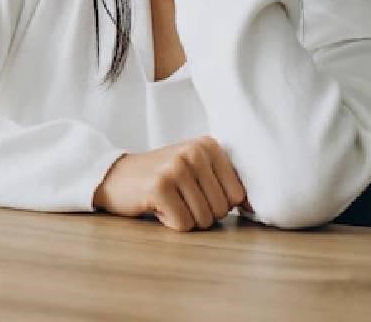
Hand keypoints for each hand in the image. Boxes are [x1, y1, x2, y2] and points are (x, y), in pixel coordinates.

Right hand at [92, 137, 247, 231]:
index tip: (196, 191)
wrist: (116, 176)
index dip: (218, 203)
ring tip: (168, 200)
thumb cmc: (161, 177)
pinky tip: (157, 206)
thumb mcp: (195, 167)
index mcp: (208, 145)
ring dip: (185, 218)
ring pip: (204, 219)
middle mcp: (193, 152)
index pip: (238, 194)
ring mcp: (175, 168)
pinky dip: (170, 223)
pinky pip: (183, 224)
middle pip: (221, 210)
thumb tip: (254, 205)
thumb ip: (224, 179)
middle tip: (179, 197)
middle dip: (201, 212)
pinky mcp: (159, 187)